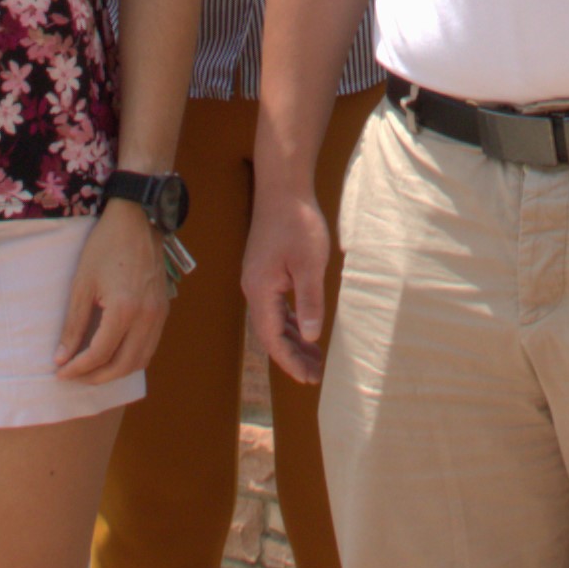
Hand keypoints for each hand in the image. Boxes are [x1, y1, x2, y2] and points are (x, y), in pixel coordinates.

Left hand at [57, 208, 177, 384]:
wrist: (137, 221)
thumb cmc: (105, 247)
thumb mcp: (82, 284)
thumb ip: (73, 324)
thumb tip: (61, 357)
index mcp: (124, 309)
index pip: (100, 354)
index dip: (78, 368)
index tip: (60, 373)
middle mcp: (147, 317)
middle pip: (123, 365)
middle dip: (97, 377)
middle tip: (74, 377)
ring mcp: (159, 315)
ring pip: (140, 360)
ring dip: (116, 372)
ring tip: (92, 371)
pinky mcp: (163, 311)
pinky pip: (150, 346)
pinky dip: (132, 358)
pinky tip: (113, 354)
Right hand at [247, 181, 335, 387]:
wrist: (282, 189)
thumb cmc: (298, 223)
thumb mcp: (310, 264)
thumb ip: (309, 301)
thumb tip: (312, 337)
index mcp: (260, 290)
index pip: (273, 338)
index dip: (290, 361)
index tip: (309, 378)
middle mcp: (253, 289)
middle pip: (270, 335)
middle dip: (292, 357)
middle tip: (315, 377)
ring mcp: (257, 281)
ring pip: (273, 322)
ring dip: (292, 342)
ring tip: (314, 360)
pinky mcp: (265, 272)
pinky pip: (275, 308)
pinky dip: (290, 323)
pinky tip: (305, 331)